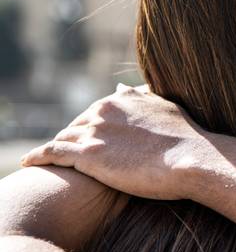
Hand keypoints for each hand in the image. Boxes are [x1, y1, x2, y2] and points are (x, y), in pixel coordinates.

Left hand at [20, 84, 208, 199]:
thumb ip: (140, 98)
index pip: (93, 113)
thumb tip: (123, 88)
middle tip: (69, 157)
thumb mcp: (164, 108)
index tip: (90, 142)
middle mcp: (102, 110)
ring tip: (47, 163)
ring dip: (55, 150)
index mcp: (119, 100)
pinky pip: (51, 154)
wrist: (192, 158)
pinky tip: (28, 163)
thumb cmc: (186, 137)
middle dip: (72, 139)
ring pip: (62, 139)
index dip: (90, 129)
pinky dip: (37, 156)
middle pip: (75, 126)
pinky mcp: (88, 155)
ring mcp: (94, 132)